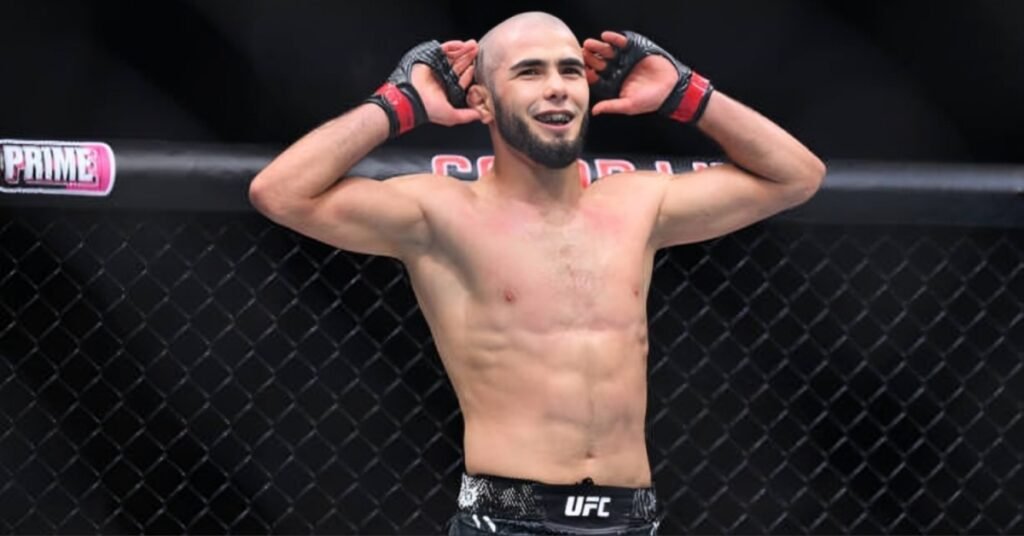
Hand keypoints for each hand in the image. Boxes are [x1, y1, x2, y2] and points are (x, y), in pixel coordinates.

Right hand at [366, 39, 480, 136]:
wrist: (411, 99)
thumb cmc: (429, 109)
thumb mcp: (452, 117)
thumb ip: (467, 116)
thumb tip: (481, 116)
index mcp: (447, 90)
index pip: (461, 79)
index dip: (469, 72)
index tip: (476, 67)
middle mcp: (442, 78)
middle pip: (458, 65)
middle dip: (468, 58)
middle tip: (477, 50)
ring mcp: (436, 67)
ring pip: (452, 57)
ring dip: (463, 50)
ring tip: (472, 45)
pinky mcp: (430, 58)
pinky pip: (443, 50)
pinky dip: (452, 46)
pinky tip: (461, 45)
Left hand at [583, 31, 713, 122]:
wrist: (671, 87)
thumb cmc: (650, 100)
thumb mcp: (629, 105)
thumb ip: (612, 106)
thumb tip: (594, 111)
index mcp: (612, 84)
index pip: (596, 78)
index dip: (588, 74)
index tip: (581, 70)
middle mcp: (616, 71)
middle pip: (599, 63)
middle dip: (591, 58)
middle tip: (583, 52)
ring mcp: (624, 59)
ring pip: (607, 52)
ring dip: (598, 47)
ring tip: (590, 43)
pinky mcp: (634, 49)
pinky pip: (621, 43)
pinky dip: (614, 39)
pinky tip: (606, 36)